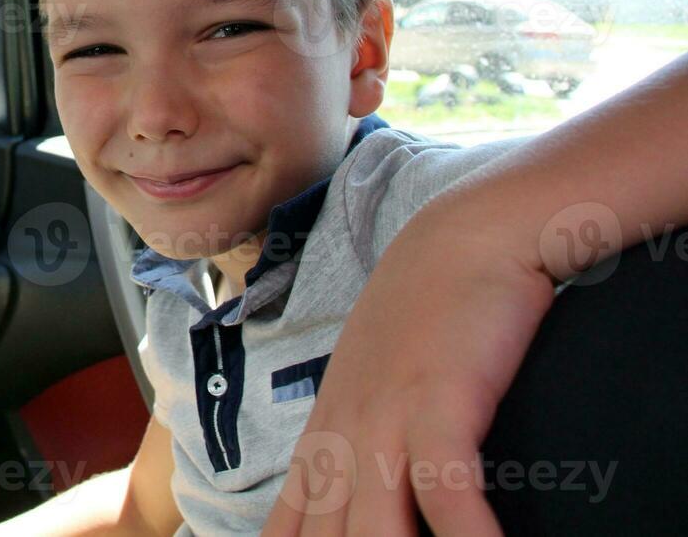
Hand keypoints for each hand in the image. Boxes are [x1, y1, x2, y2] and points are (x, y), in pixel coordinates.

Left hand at [262, 207, 556, 535]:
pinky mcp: (438, 405)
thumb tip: (361, 489)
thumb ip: (361, 437)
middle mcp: (344, 439)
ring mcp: (385, 422)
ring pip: (374, 533)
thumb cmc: (423, 313)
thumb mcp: (375, 381)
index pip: (288, 530)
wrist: (459, 239)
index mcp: (326, 436)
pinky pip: (446, 495)